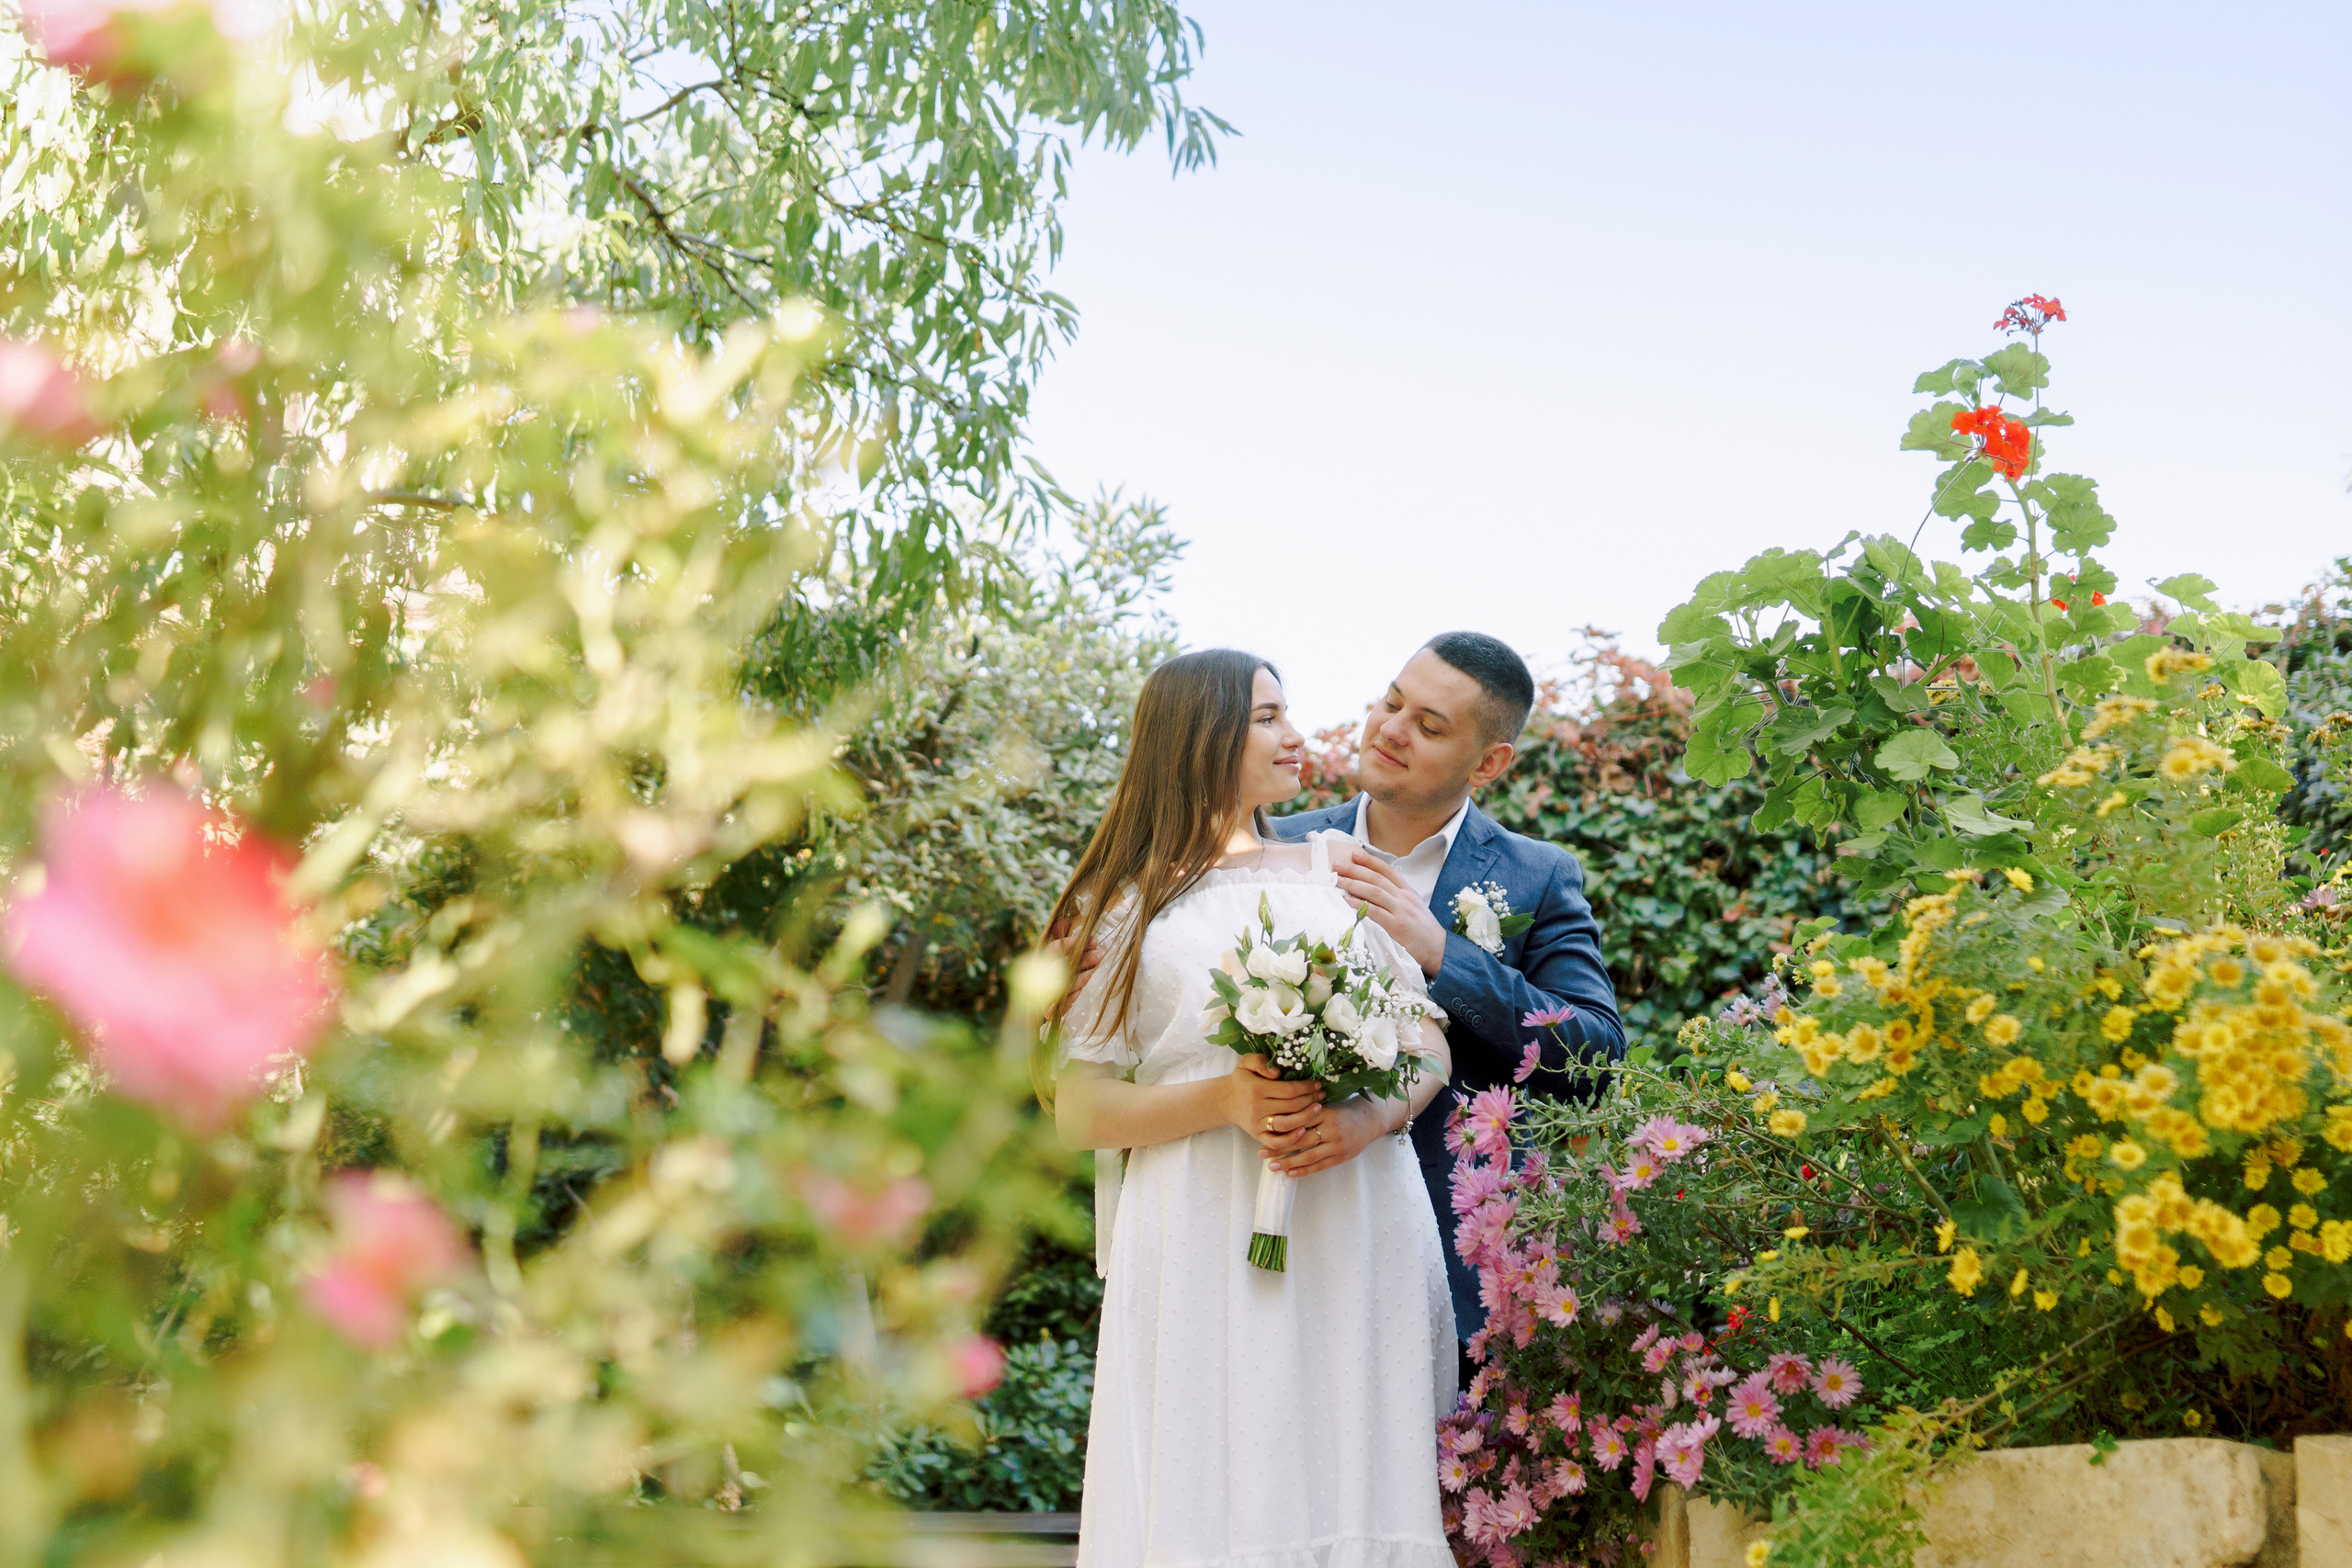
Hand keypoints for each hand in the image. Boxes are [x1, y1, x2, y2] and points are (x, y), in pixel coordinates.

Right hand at [1043, 918, 1104, 1019]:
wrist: (1056, 1007)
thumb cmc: (1066, 977)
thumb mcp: (1068, 957)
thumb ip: (1064, 940)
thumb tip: (1063, 921)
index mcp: (1045, 961)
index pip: (1054, 949)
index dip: (1072, 943)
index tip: (1093, 941)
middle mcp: (1041, 977)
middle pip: (1061, 965)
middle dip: (1083, 959)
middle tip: (1102, 954)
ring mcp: (1044, 995)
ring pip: (1061, 984)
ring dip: (1081, 977)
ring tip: (1097, 972)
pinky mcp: (1049, 1012)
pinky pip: (1058, 1005)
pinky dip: (1071, 998)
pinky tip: (1083, 993)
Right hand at [1224, 1054, 1322, 1145]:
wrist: (1225, 1101)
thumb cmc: (1241, 1080)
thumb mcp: (1246, 1062)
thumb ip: (1261, 1062)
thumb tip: (1277, 1073)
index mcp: (1257, 1089)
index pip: (1289, 1090)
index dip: (1306, 1088)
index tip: (1317, 1084)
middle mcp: (1257, 1108)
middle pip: (1292, 1107)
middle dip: (1310, 1100)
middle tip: (1322, 1095)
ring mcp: (1257, 1124)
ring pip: (1287, 1125)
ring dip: (1306, 1118)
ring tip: (1318, 1109)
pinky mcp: (1257, 1135)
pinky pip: (1276, 1142)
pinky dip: (1291, 1139)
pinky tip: (1303, 1130)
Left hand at [1265, 1098, 1385, 1176]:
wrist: (1369, 1120)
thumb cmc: (1342, 1110)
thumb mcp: (1326, 1104)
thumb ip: (1307, 1109)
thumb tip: (1279, 1115)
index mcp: (1324, 1112)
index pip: (1299, 1120)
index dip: (1281, 1128)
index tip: (1264, 1133)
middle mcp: (1331, 1128)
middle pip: (1300, 1140)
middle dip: (1279, 1148)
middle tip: (1261, 1153)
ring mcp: (1337, 1144)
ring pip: (1309, 1155)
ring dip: (1289, 1163)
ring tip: (1272, 1166)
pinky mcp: (1341, 1156)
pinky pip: (1320, 1165)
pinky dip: (1304, 1170)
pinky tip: (1291, 1174)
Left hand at [1331, 851, 1447, 977]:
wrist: (1439, 950)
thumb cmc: (1423, 931)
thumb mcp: (1413, 908)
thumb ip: (1397, 899)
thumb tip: (1374, 892)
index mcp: (1408, 892)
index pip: (1387, 870)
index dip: (1370, 861)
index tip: (1354, 854)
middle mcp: (1404, 898)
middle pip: (1376, 878)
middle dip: (1355, 869)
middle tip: (1337, 865)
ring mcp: (1401, 911)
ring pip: (1374, 891)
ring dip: (1353, 884)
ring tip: (1337, 880)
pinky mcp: (1397, 926)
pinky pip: (1375, 912)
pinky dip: (1359, 905)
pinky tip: (1346, 901)